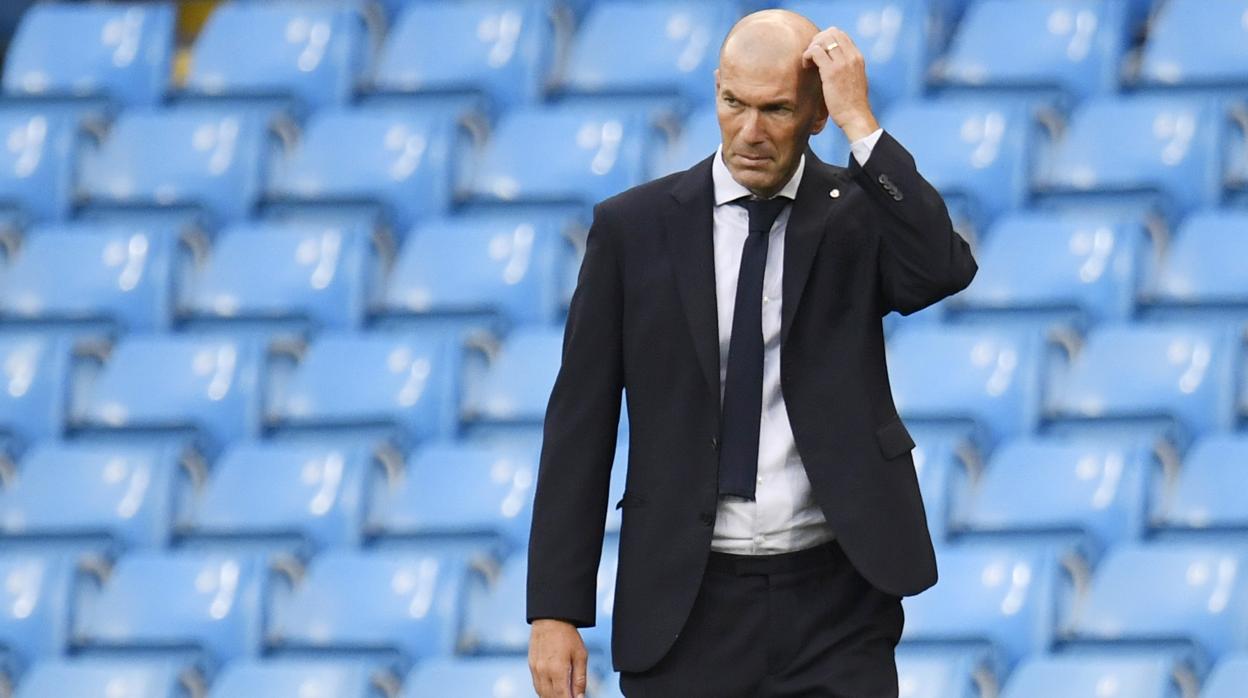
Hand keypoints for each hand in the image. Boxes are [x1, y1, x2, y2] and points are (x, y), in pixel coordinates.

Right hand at [529, 619, 588, 697]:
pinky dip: (544, 691)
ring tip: (563, 694)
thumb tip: (580, 697)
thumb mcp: (581, 655)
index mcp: (557, 669)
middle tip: (570, 697)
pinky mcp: (531, 665)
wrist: (550, 618)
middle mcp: (543, 671)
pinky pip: (536, 685)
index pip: (562, 697)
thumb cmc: (567, 635)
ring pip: (542, 693)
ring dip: (552, 697)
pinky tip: (553, 690)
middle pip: (551, 697)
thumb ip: (580, 678)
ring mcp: (535, 669)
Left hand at [801, 26, 879, 141]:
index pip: (841, 34)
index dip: (826, 39)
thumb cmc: (853, 103)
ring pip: (823, 40)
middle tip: (811, 55)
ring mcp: (842, 63)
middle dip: (817, 40)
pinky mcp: (831, 72)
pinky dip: (807, 56)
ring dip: (811, 48)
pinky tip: (806, 66)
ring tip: (808, 62)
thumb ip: (847, 67)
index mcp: (858, 57)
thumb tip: (833, 62)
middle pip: (831, 33)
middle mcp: (852, 56)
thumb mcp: (855, 79)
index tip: (819, 51)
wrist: (856, 116)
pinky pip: (815, 52)